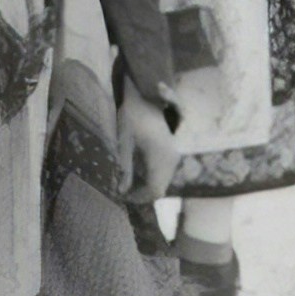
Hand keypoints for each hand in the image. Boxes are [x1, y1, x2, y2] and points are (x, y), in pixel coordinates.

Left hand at [117, 87, 179, 202]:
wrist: (146, 97)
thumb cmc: (131, 116)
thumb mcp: (124, 142)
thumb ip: (125, 167)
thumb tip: (121, 191)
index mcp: (159, 156)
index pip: (154, 189)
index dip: (139, 198)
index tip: (122, 198)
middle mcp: (170, 159)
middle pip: (159, 189)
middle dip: (141, 195)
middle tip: (122, 193)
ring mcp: (173, 156)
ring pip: (162, 183)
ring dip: (145, 187)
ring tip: (126, 184)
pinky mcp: (171, 154)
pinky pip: (163, 174)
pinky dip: (150, 179)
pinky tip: (135, 174)